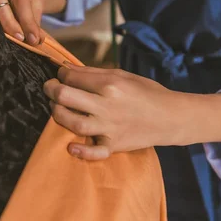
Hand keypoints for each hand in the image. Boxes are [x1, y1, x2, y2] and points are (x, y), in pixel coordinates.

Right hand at [0, 0, 44, 45]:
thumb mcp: (36, 0)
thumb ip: (35, 18)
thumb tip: (36, 39)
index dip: (26, 21)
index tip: (33, 38)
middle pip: (0, 2)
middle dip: (10, 24)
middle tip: (21, 39)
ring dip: (0, 27)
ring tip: (12, 40)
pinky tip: (1, 36)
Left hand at [43, 65, 184, 160]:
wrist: (170, 117)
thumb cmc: (146, 92)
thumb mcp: (122, 75)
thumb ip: (94, 72)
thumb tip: (67, 68)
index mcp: (110, 85)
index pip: (73, 78)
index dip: (61, 74)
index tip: (61, 75)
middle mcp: (107, 106)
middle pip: (66, 97)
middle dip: (51, 90)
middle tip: (49, 88)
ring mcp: (109, 128)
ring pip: (73, 123)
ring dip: (57, 114)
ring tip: (55, 108)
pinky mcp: (114, 145)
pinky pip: (95, 152)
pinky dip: (81, 151)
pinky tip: (70, 147)